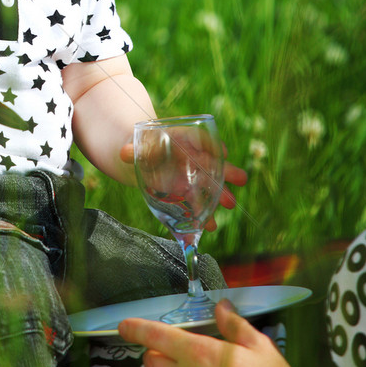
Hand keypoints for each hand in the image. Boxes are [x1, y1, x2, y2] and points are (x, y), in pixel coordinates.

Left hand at [118, 139, 246, 230]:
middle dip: (227, 171)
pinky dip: (202, 217)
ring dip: (221, 194)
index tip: (223, 152)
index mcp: (182, 141)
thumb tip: (124, 152)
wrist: (143, 160)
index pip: (200, 138)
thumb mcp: (139, 147)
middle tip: (241, 179)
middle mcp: (193, 158)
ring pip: (211, 185)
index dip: (212, 144)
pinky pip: (198, 205)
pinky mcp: (188, 194)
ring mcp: (193, 177)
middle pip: (213, 162)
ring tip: (231, 205)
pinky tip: (208, 228)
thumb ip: (133, 150)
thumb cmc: (145, 148)